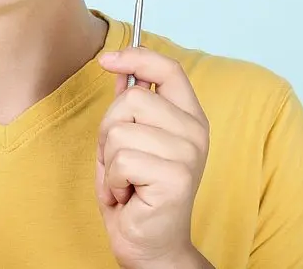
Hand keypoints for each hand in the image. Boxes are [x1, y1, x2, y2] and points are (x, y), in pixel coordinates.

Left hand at [94, 47, 211, 268]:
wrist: (149, 244)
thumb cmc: (137, 192)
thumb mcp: (129, 141)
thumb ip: (129, 106)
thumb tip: (118, 67)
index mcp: (189, 118)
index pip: (169, 70)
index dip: (137, 57)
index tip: (107, 59)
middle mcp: (195, 132)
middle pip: (132, 99)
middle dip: (109, 129)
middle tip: (118, 160)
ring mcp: (188, 154)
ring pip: (120, 132)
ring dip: (109, 161)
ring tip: (125, 180)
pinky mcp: (175, 178)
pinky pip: (120, 161)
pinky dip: (113, 181)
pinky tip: (129, 195)